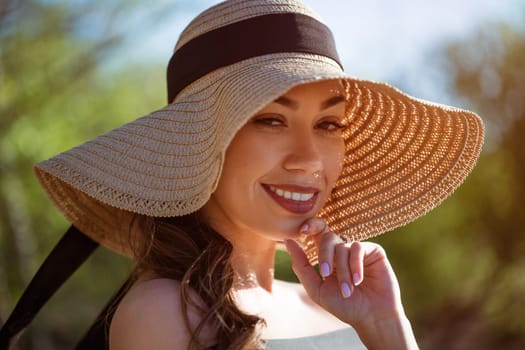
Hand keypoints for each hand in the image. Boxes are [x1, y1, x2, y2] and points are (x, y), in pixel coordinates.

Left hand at [285, 218, 417, 348]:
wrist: (372, 317)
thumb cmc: (344, 306)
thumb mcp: (317, 289)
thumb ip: (301, 266)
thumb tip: (288, 241)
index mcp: (328, 257)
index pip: (317, 233)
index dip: (310, 226)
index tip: (302, 230)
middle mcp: (342, 250)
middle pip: (327, 237)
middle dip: (324, 256)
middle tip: (325, 274)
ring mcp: (357, 250)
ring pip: (342, 247)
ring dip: (342, 270)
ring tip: (348, 290)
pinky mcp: (373, 250)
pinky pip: (358, 247)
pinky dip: (355, 264)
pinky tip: (358, 280)